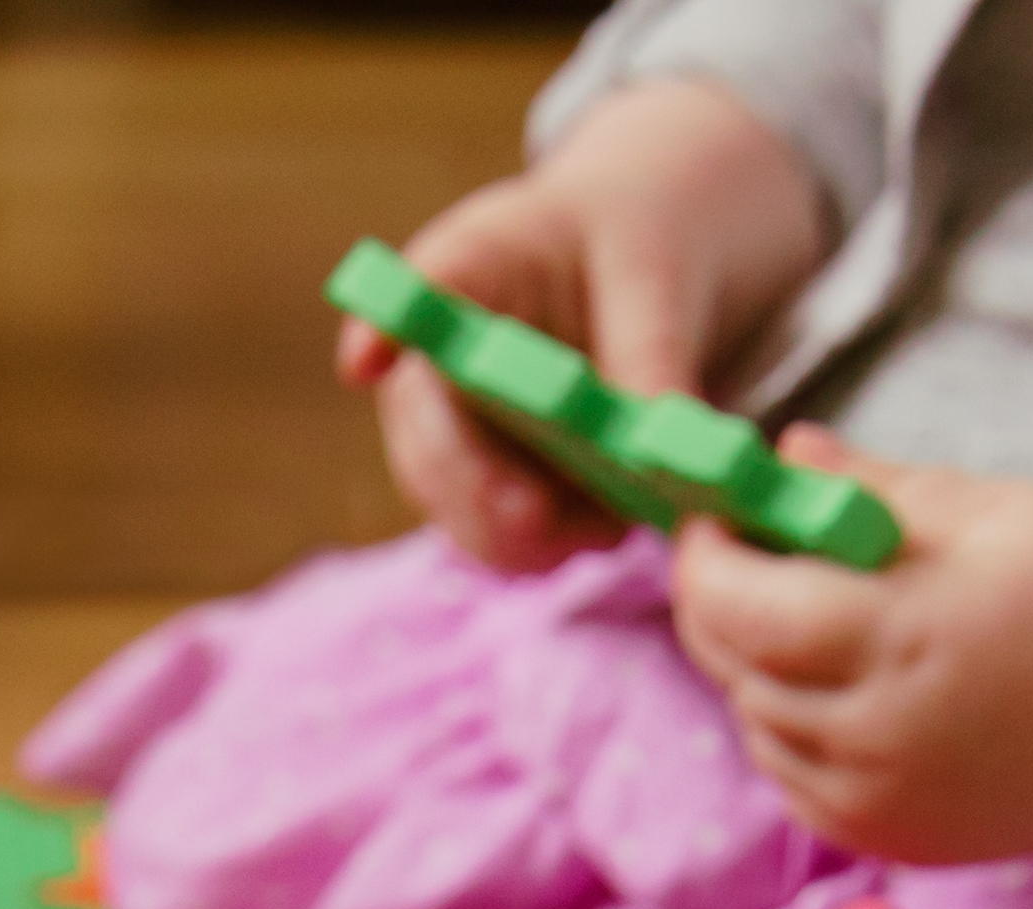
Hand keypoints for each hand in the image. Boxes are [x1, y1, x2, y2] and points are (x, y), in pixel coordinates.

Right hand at [343, 77, 831, 575]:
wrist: (655, 269)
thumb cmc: (639, 237)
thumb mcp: (657, 276)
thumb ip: (652, 354)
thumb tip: (665, 450)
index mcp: (464, 272)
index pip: (407, 299)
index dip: (381, 331)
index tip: (367, 358)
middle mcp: (435, 366)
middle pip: (424, 442)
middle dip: (470, 488)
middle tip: (530, 518)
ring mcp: (458, 436)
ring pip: (460, 512)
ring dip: (523, 537)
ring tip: (605, 526)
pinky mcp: (500, 488)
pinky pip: (512, 542)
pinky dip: (558, 547)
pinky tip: (613, 527)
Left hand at [669, 441, 1032, 865]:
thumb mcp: (1001, 513)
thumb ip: (877, 489)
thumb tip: (784, 454)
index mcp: (906, 637)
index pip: (738, 604)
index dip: (706, 556)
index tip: (716, 516)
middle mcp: (875, 734)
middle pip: (731, 665)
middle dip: (719, 603)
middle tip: (745, 553)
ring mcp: (873, 799)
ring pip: (753, 721)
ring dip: (755, 664)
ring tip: (813, 613)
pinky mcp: (880, 838)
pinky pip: (788, 774)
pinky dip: (788, 724)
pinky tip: (841, 682)